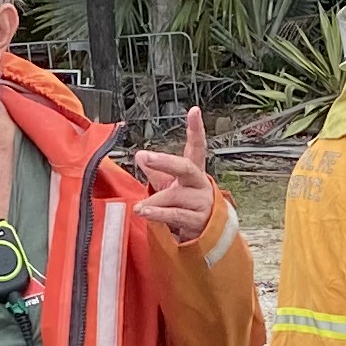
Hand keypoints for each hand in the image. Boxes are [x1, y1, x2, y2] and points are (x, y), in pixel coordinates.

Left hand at [128, 106, 213, 240]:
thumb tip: (139, 155)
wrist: (206, 234)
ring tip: (140, 207)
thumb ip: (156, 171)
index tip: (194, 111)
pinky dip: (158, 213)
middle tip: (148, 156)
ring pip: (174, 196)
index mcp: (194, 171)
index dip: (196, 128)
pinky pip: (175, 214)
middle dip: (166, 162)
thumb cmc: (186, 205)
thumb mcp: (170, 186)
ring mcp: (201, 202)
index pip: (197, 146)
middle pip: (185, 167)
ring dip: (155, 201)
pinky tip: (145, 211)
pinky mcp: (197, 220)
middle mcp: (200, 183)